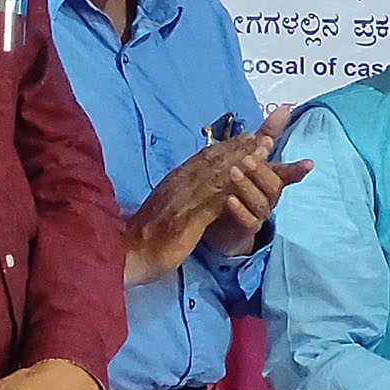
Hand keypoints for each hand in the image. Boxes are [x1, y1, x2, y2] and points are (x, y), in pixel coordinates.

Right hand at [125, 134, 260, 284]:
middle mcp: (178, 184)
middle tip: (263, 136)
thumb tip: (190, 186)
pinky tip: (248, 181)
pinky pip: (214, 199)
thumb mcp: (165, 208)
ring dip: (242, 160)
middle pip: (213, 160)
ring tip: (263, 150)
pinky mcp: (188, 218)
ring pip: (217, 174)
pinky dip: (232, 187)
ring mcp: (183, 199)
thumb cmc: (144, 236)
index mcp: (173, 182)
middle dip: (240, 147)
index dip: (227, 147)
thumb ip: (178, 194)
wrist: (126, 254)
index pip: (203, 159)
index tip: (247, 137)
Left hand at [202, 108, 313, 258]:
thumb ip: (267, 135)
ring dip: (248, 186)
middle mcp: (267, 198)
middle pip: (273, 186)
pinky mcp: (244, 231)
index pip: (285, 172)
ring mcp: (257, 215)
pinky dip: (239, 210)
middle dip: (261, 170)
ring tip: (233, 172)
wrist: (220, 224)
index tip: (307, 163)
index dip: (296, 168)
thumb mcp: (249, 158)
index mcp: (269, 181)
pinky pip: (247, 222)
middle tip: (247, 157)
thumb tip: (286, 108)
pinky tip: (228, 199)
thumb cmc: (238, 187)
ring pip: (261, 203)